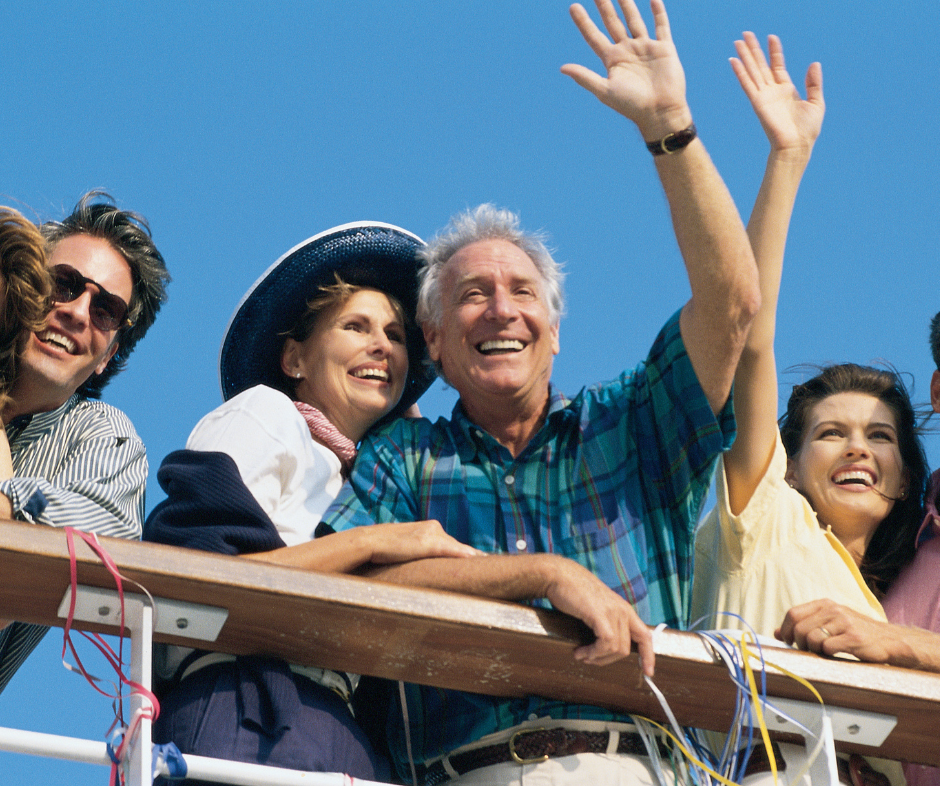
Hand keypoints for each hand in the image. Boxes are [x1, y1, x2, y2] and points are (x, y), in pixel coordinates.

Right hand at [363, 520, 482, 564]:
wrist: (369, 541)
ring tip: (489, 565)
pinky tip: (477, 561)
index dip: (464, 553)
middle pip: (458, 546)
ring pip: (459, 549)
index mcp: (429, 528)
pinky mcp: (429, 543)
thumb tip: (423, 566)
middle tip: (489, 564)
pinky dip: (465, 556)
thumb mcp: (405, 548)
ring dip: (473, 558)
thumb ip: (418, 552)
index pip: (452, 543)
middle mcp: (434, 528)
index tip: (479, 560)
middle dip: (473, 557)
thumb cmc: (383, 548)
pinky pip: (452, 550)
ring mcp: (433, 535)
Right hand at [542, 556, 654, 673]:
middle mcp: (623, 611)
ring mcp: (613, 612)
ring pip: (616, 649)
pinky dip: (593, 653)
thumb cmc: (574, 592)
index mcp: (625, 609)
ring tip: (582, 655)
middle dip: (607, 660)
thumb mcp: (598, 608)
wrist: (560, 576)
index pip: (645, 636)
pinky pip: (606, 644)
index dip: (648, 656)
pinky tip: (580, 652)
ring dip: (597, 658)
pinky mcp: (601, 615)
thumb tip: (607, 646)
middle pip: (626, 649)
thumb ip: (607, 622)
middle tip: (589, 659)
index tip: (648, 672)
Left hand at [561, 0, 690, 137]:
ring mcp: (645, 49)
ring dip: (627, 4)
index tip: (573, 6)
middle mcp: (627, 51)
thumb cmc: (631, 105)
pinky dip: (658, 12)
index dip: (583, 22)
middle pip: (613, 23)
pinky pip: (661, 26)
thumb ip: (584, 77)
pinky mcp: (664, 49)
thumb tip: (562, 68)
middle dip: (604, 7)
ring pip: (634, 20)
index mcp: (612, 61)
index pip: (594, 37)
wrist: (659, 112)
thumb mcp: (605, 91)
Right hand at [731, 32, 823, 157]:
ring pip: (752, 71)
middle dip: (754, 49)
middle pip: (761, 65)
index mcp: (786, 90)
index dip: (774, 51)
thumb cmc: (807, 129)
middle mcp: (773, 91)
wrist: (797, 145)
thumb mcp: (816, 102)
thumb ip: (814, 83)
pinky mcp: (758, 102)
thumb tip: (814, 63)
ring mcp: (764, 96)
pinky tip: (733, 61)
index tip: (771, 37)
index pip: (777, 66)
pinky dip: (740, 72)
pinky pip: (747, 84)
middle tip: (746, 34)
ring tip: (738, 41)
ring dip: (745, 56)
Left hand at [776, 598, 916, 664]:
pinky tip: (837, 654)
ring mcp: (844, 622)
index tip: (787, 642)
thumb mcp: (829, 623)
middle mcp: (833, 610)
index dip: (786, 629)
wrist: (890, 640)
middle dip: (799, 643)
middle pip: (799, 628)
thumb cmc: (855, 633)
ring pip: (812, 638)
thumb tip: (776, 633)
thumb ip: (804, 625)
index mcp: (825, 604)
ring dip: (814, 650)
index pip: (793, 613)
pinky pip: (828, 648)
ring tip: (824, 652)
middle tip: (809, 650)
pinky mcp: (854, 638)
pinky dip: (828, 654)